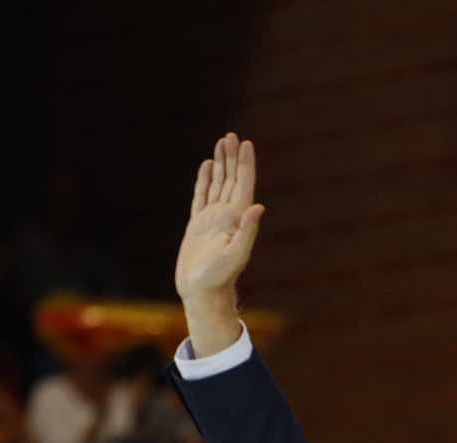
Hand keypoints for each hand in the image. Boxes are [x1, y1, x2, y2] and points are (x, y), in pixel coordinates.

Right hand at [175, 133, 262, 354]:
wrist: (201, 292)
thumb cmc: (218, 278)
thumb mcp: (235, 255)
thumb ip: (247, 231)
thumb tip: (257, 207)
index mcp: (237, 219)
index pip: (244, 185)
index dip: (245, 164)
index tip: (246, 144)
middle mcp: (227, 216)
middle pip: (232, 179)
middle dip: (232, 157)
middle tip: (231, 136)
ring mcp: (212, 219)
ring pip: (218, 184)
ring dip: (221, 163)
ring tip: (221, 142)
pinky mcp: (198, 225)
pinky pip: (202, 196)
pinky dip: (205, 180)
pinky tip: (207, 166)